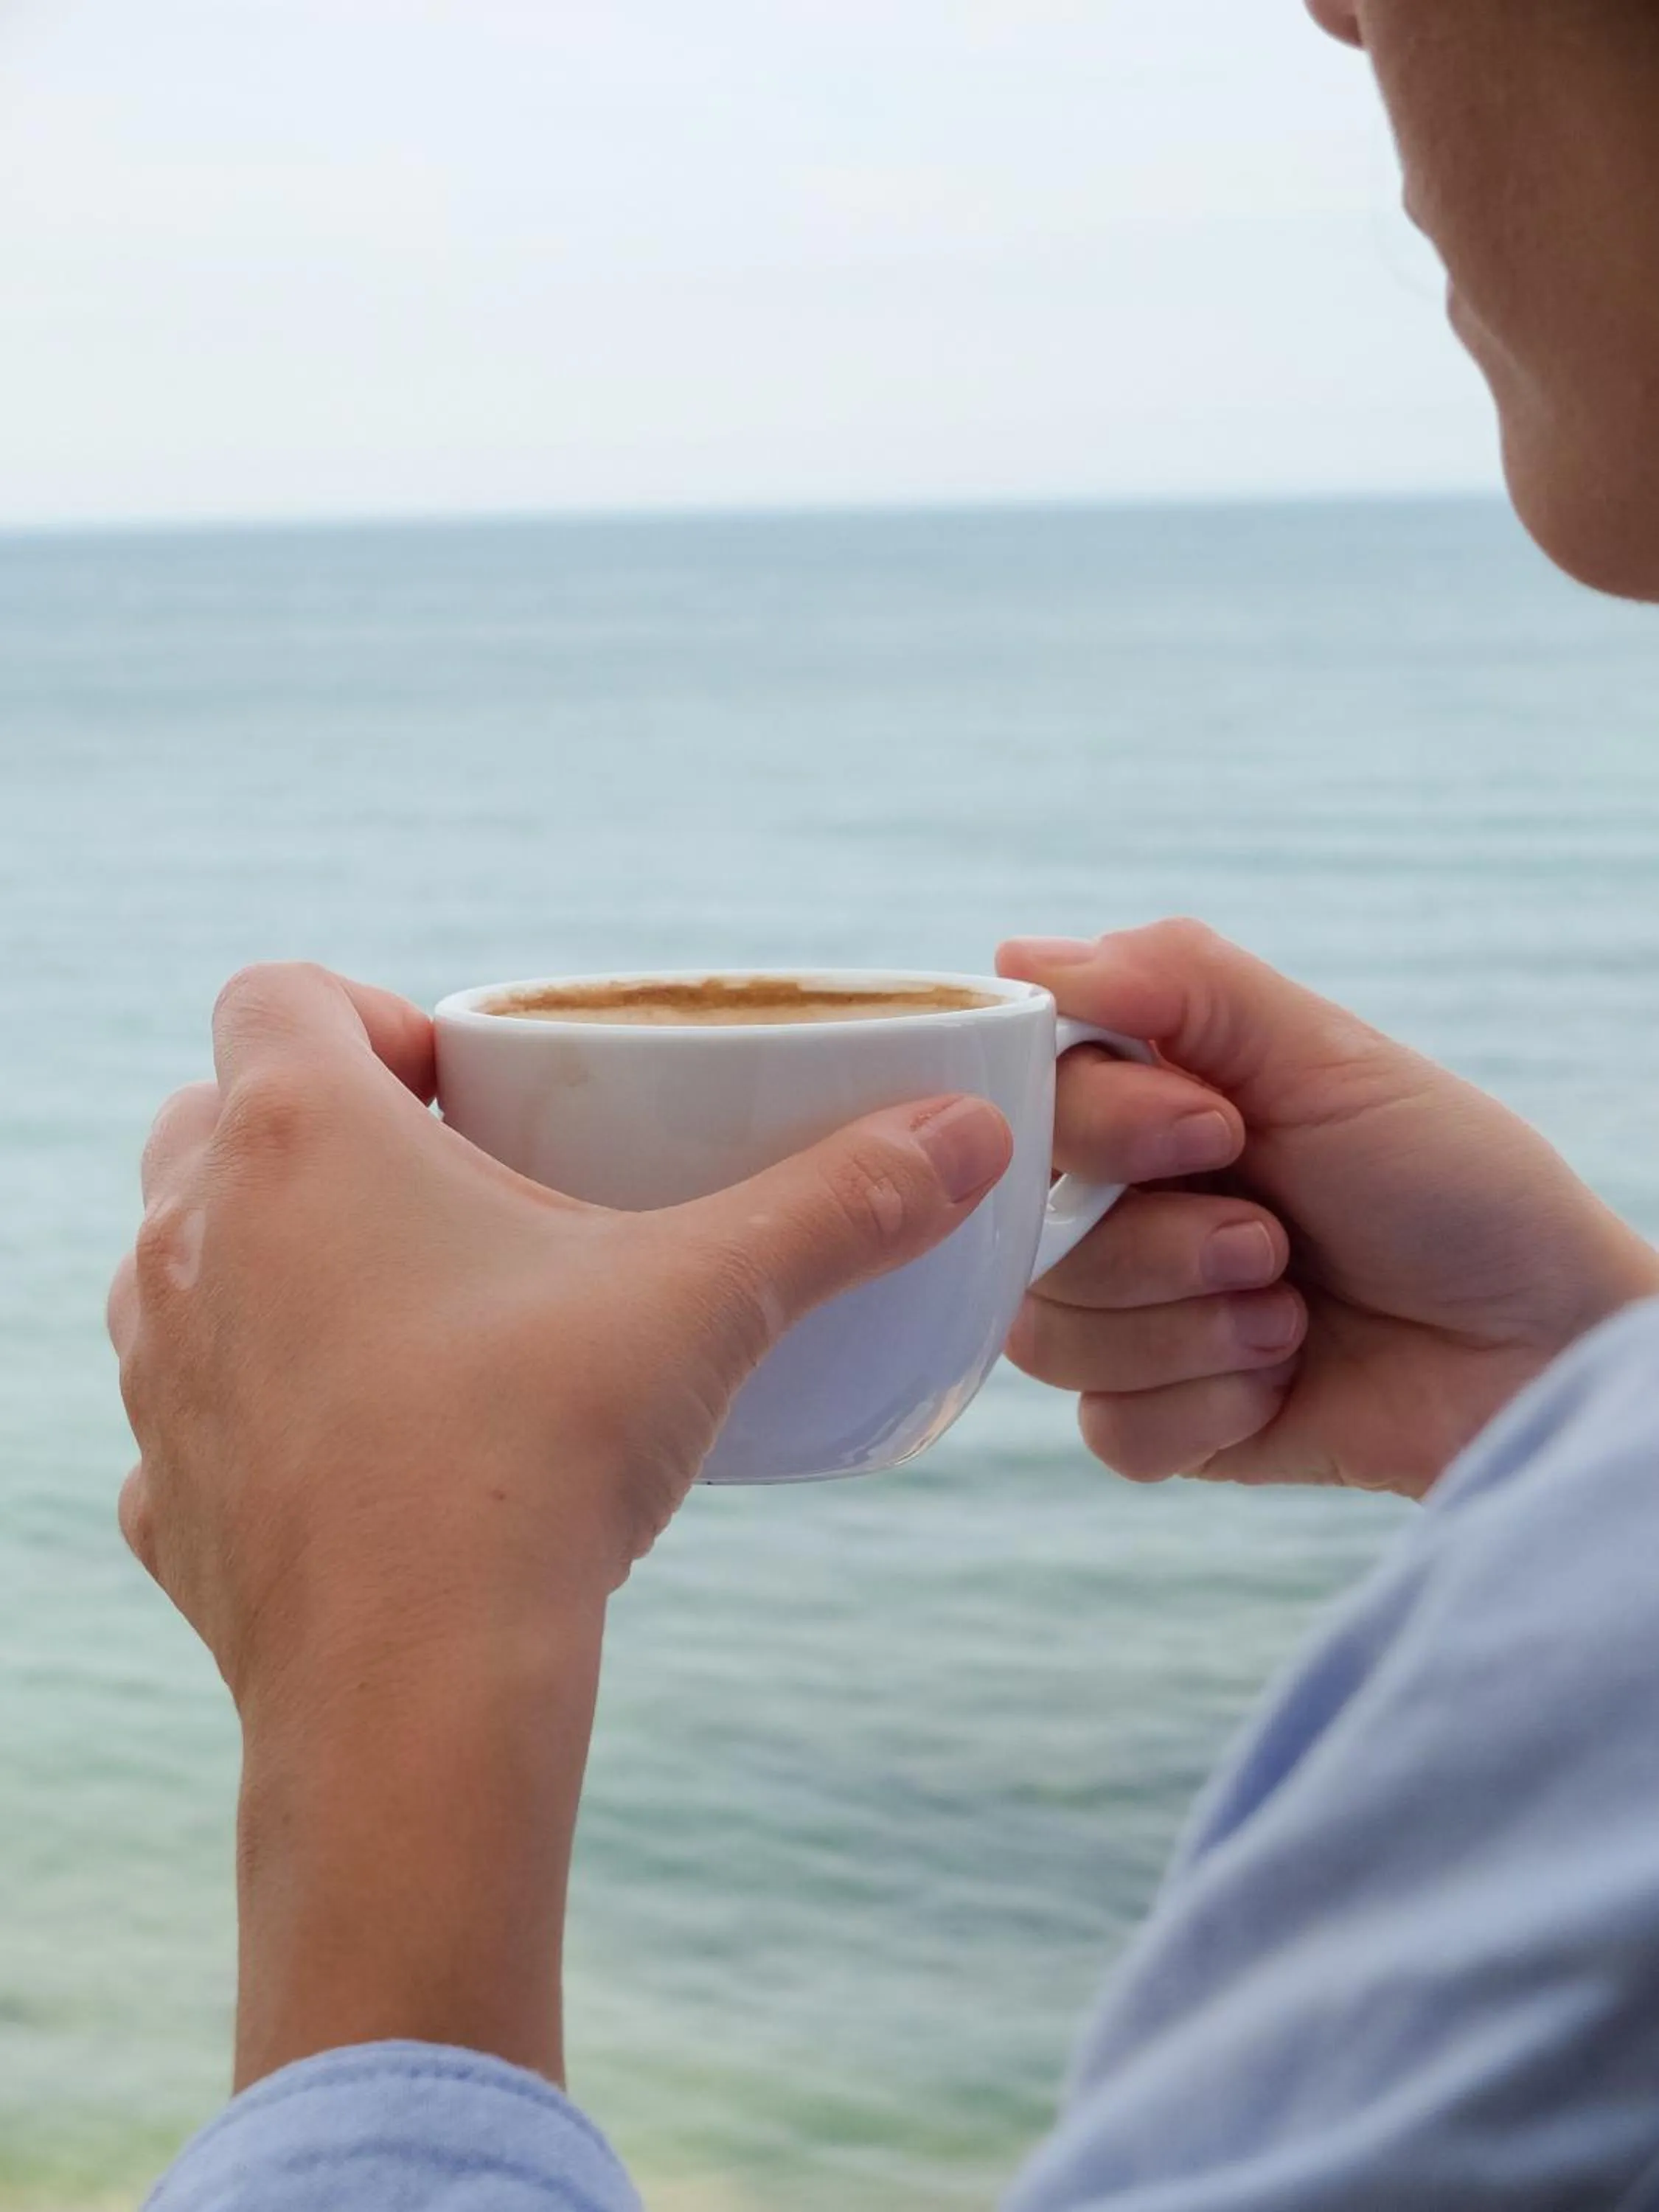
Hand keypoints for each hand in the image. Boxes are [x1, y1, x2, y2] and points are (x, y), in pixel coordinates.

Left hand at [107, 962, 1009, 2086]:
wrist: (417, 1699)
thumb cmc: (536, 1459)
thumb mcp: (707, 1300)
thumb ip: (842, 1202)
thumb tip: (970, 1135)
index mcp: (294, 1135)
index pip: (278, 992)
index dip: (373, 1017)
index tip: (469, 1090)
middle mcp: (190, 1237)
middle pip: (219, 1114)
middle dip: (324, 1131)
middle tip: (456, 1193)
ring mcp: (160, 1373)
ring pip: (184, 1258)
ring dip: (278, 1257)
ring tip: (416, 1314)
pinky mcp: (162, 1499)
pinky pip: (193, 1408)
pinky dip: (263, 1404)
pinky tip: (368, 1449)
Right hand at [998, 921, 1658, 1497]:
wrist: (1540, 1347)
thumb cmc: (1453, 1185)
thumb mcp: (1326, 1055)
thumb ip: (1178, 982)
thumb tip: (1023, 954)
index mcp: (1145, 1109)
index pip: (1025, 1104)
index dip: (1097, 1126)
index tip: (1216, 1129)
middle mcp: (1122, 1209)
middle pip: (1020, 1233)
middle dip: (1160, 1243)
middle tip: (1273, 1239)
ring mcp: (1137, 1321)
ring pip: (1050, 1337)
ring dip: (1192, 1329)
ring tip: (1292, 1312)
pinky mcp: (1167, 1423)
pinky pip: (1108, 1430)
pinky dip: (1207, 1409)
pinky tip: (1282, 1382)